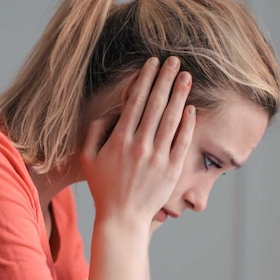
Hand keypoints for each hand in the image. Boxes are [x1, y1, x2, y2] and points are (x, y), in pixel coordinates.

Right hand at [81, 56, 194, 227]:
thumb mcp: (88, 159)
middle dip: (166, 79)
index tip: (152, 63)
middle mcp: (140, 146)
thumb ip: (94, 132)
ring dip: (180, 95)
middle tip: (174, 61)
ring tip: (186, 77)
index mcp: (119, 140)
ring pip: (171, 119)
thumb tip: (109, 112)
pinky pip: (182, 142)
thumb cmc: (103, 188)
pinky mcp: (171, 170)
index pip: (135, 102)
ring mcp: (157, 158)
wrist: (122, 218)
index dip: (145, 79)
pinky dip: (187, 123)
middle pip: (155, 105)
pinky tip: (191, 108)